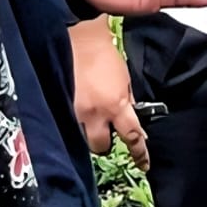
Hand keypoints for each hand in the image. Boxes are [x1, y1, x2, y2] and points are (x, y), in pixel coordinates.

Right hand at [71, 23, 148, 170]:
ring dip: (91, 134)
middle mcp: (96, 114)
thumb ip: (128, 101)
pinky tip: (81, 113)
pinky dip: (78, 124)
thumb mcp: (125, 80)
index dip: (139, 153)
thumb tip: (133, 117)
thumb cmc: (107, 58)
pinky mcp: (62, 108)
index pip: (132, 136)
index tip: (144, 164)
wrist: (82, 42)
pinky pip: (71, 126)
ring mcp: (76, 113)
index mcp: (116, 105)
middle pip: (101, 147)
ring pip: (83, 139)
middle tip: (108, 130)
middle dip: (106, 144)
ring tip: (93, 120)